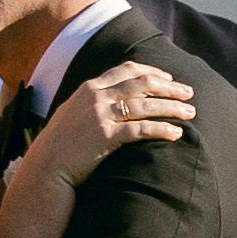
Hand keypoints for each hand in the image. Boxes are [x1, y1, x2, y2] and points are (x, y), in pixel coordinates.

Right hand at [11, 64, 190, 202]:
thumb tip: (114, 100)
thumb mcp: (73, 114)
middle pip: (142, 83)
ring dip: (172, 107)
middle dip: (169, 86)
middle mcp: (96, 96)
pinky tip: (176, 133)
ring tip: (190, 112)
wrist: (45, 168)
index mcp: (89, 87)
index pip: (126, 69)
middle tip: (189, 92)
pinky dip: (162, 129)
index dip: (152, 71)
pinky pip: (141, 129)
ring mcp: (100, 115)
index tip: (168, 77)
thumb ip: (92, 102)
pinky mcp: (105, 136)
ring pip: (145, 104)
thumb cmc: (60, 146)